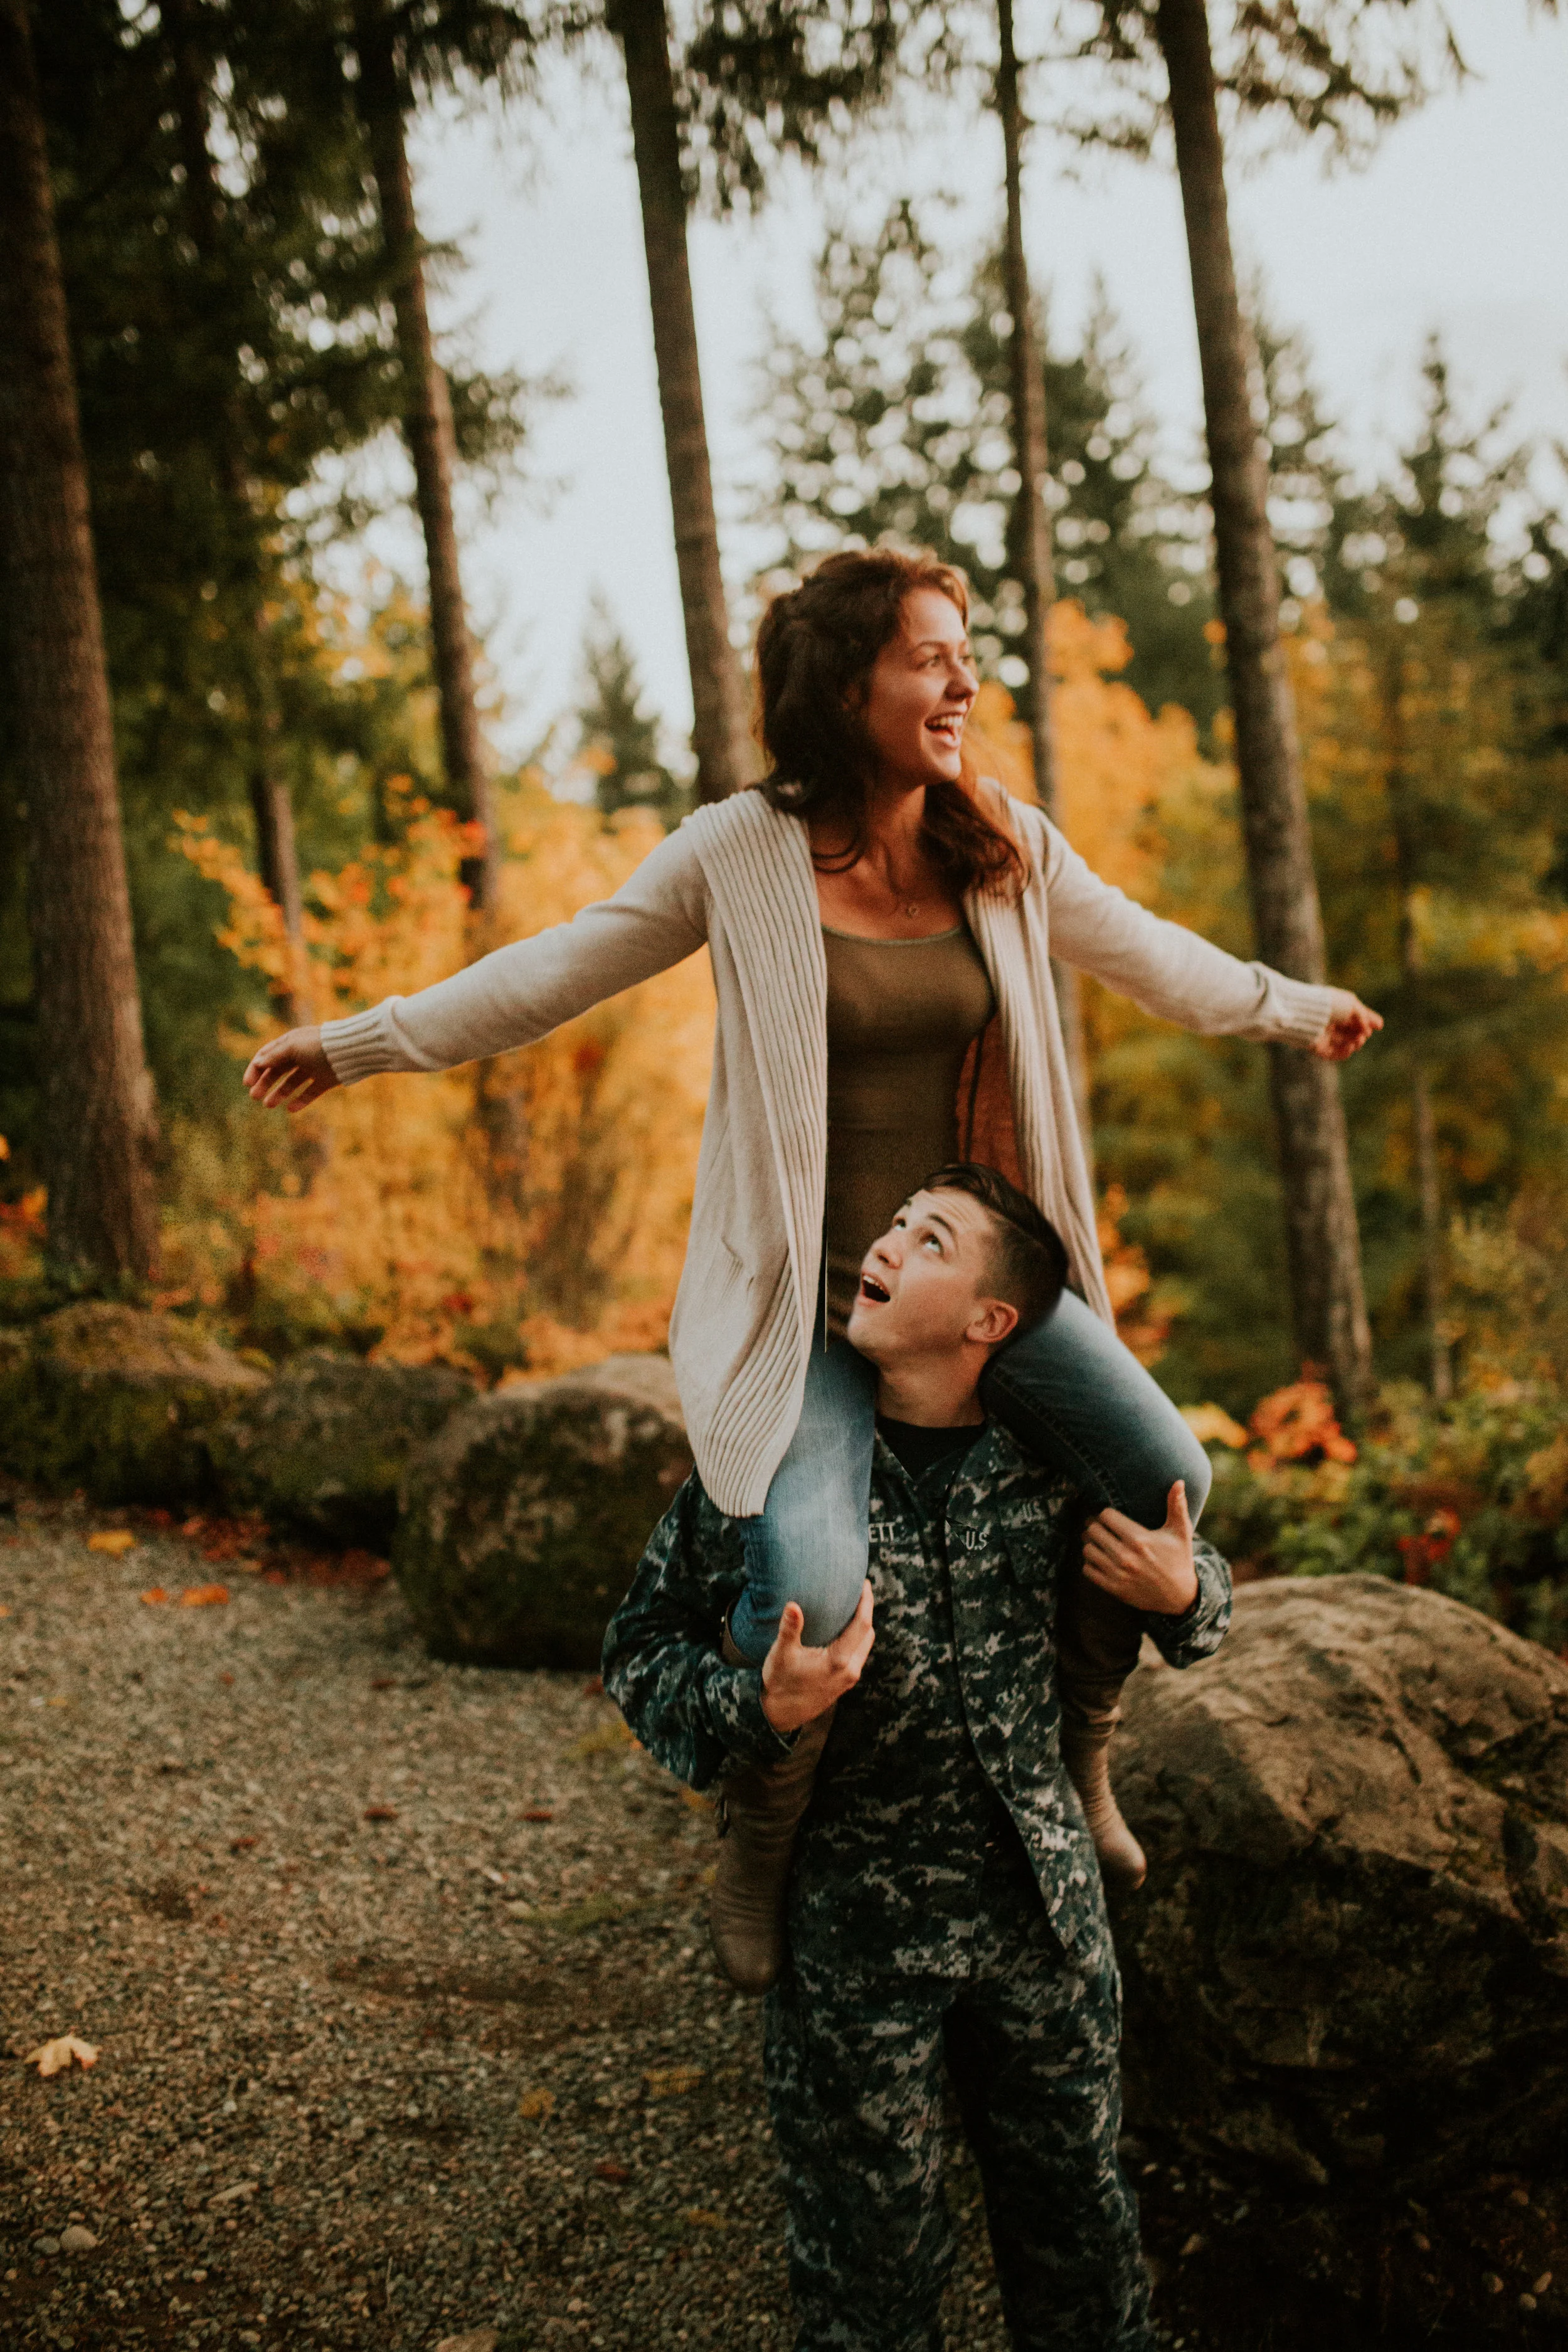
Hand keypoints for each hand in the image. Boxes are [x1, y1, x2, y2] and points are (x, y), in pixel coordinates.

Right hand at [242, 1026, 339, 1112]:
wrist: (350, 1051)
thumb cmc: (319, 1045)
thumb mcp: (293, 1047)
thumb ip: (274, 1055)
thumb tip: (258, 1063)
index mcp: (290, 1042)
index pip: (267, 1055)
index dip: (255, 1069)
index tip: (247, 1084)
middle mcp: (300, 1055)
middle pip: (277, 1070)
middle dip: (264, 1083)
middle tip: (254, 1097)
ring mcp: (313, 1068)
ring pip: (292, 1083)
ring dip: (279, 1093)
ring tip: (268, 1105)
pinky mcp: (325, 1080)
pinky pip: (310, 1092)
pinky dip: (300, 1101)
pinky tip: (290, 1109)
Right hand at [760, 1581, 874, 1733]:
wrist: (781, 1714)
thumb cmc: (780, 1682)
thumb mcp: (781, 1654)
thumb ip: (789, 1629)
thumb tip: (793, 1605)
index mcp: (838, 1661)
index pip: (861, 1625)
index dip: (866, 1602)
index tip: (864, 1583)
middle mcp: (850, 1670)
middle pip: (868, 1633)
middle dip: (866, 1610)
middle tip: (860, 1589)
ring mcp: (850, 1678)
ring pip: (866, 1644)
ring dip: (863, 1625)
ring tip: (854, 1605)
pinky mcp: (846, 1682)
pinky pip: (859, 1653)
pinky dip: (858, 1637)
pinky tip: (846, 1628)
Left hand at [1083, 1481, 1198, 1616]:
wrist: (1179, 1596)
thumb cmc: (1179, 1559)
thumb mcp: (1181, 1532)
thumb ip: (1177, 1506)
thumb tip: (1178, 1481)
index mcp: (1139, 1539)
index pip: (1106, 1516)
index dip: (1107, 1514)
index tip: (1111, 1517)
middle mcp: (1125, 1556)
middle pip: (1093, 1531)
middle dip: (1096, 1526)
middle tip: (1101, 1527)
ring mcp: (1118, 1574)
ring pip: (1087, 1549)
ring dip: (1091, 1543)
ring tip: (1100, 1541)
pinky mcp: (1113, 1588)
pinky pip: (1087, 1570)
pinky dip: (1090, 1562)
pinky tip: (1101, 1558)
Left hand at [1311, 990, 1382, 1061]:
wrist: (1307, 1013)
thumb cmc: (1329, 1004)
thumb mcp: (1351, 1005)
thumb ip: (1364, 1015)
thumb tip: (1377, 1026)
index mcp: (1337, 1010)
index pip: (1355, 1018)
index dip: (1368, 1022)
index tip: (1379, 1025)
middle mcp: (1330, 1023)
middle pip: (1352, 1032)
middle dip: (1362, 1033)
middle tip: (1365, 1034)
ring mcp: (1324, 1036)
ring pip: (1345, 1044)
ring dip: (1356, 1043)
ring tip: (1359, 1040)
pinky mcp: (1318, 1048)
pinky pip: (1334, 1054)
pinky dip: (1345, 1052)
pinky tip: (1351, 1047)